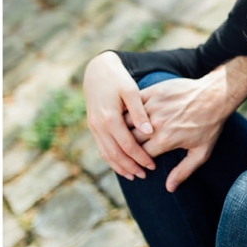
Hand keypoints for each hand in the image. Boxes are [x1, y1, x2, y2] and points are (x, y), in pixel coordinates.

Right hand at [83, 51, 155, 179]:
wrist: (97, 70)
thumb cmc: (118, 79)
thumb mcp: (131, 91)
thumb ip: (139, 112)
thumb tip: (149, 132)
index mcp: (110, 117)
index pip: (127, 145)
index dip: (140, 157)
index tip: (153, 166)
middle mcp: (99, 125)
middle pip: (115, 154)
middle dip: (130, 167)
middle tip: (145, 176)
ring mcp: (93, 126)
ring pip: (105, 153)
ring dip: (119, 166)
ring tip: (134, 175)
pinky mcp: (93, 126)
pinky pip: (101, 148)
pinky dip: (110, 159)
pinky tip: (121, 165)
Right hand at [129, 76, 229, 191]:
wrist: (215, 96)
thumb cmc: (210, 126)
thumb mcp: (201, 152)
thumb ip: (184, 171)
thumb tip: (169, 188)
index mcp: (164, 140)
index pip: (139, 155)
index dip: (137, 161)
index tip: (139, 162)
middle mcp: (155, 125)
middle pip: (129, 139)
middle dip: (126, 146)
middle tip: (127, 149)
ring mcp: (152, 107)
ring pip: (125, 121)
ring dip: (122, 128)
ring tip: (122, 133)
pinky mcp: (153, 92)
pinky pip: (132, 103)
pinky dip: (127, 110)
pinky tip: (126, 115)